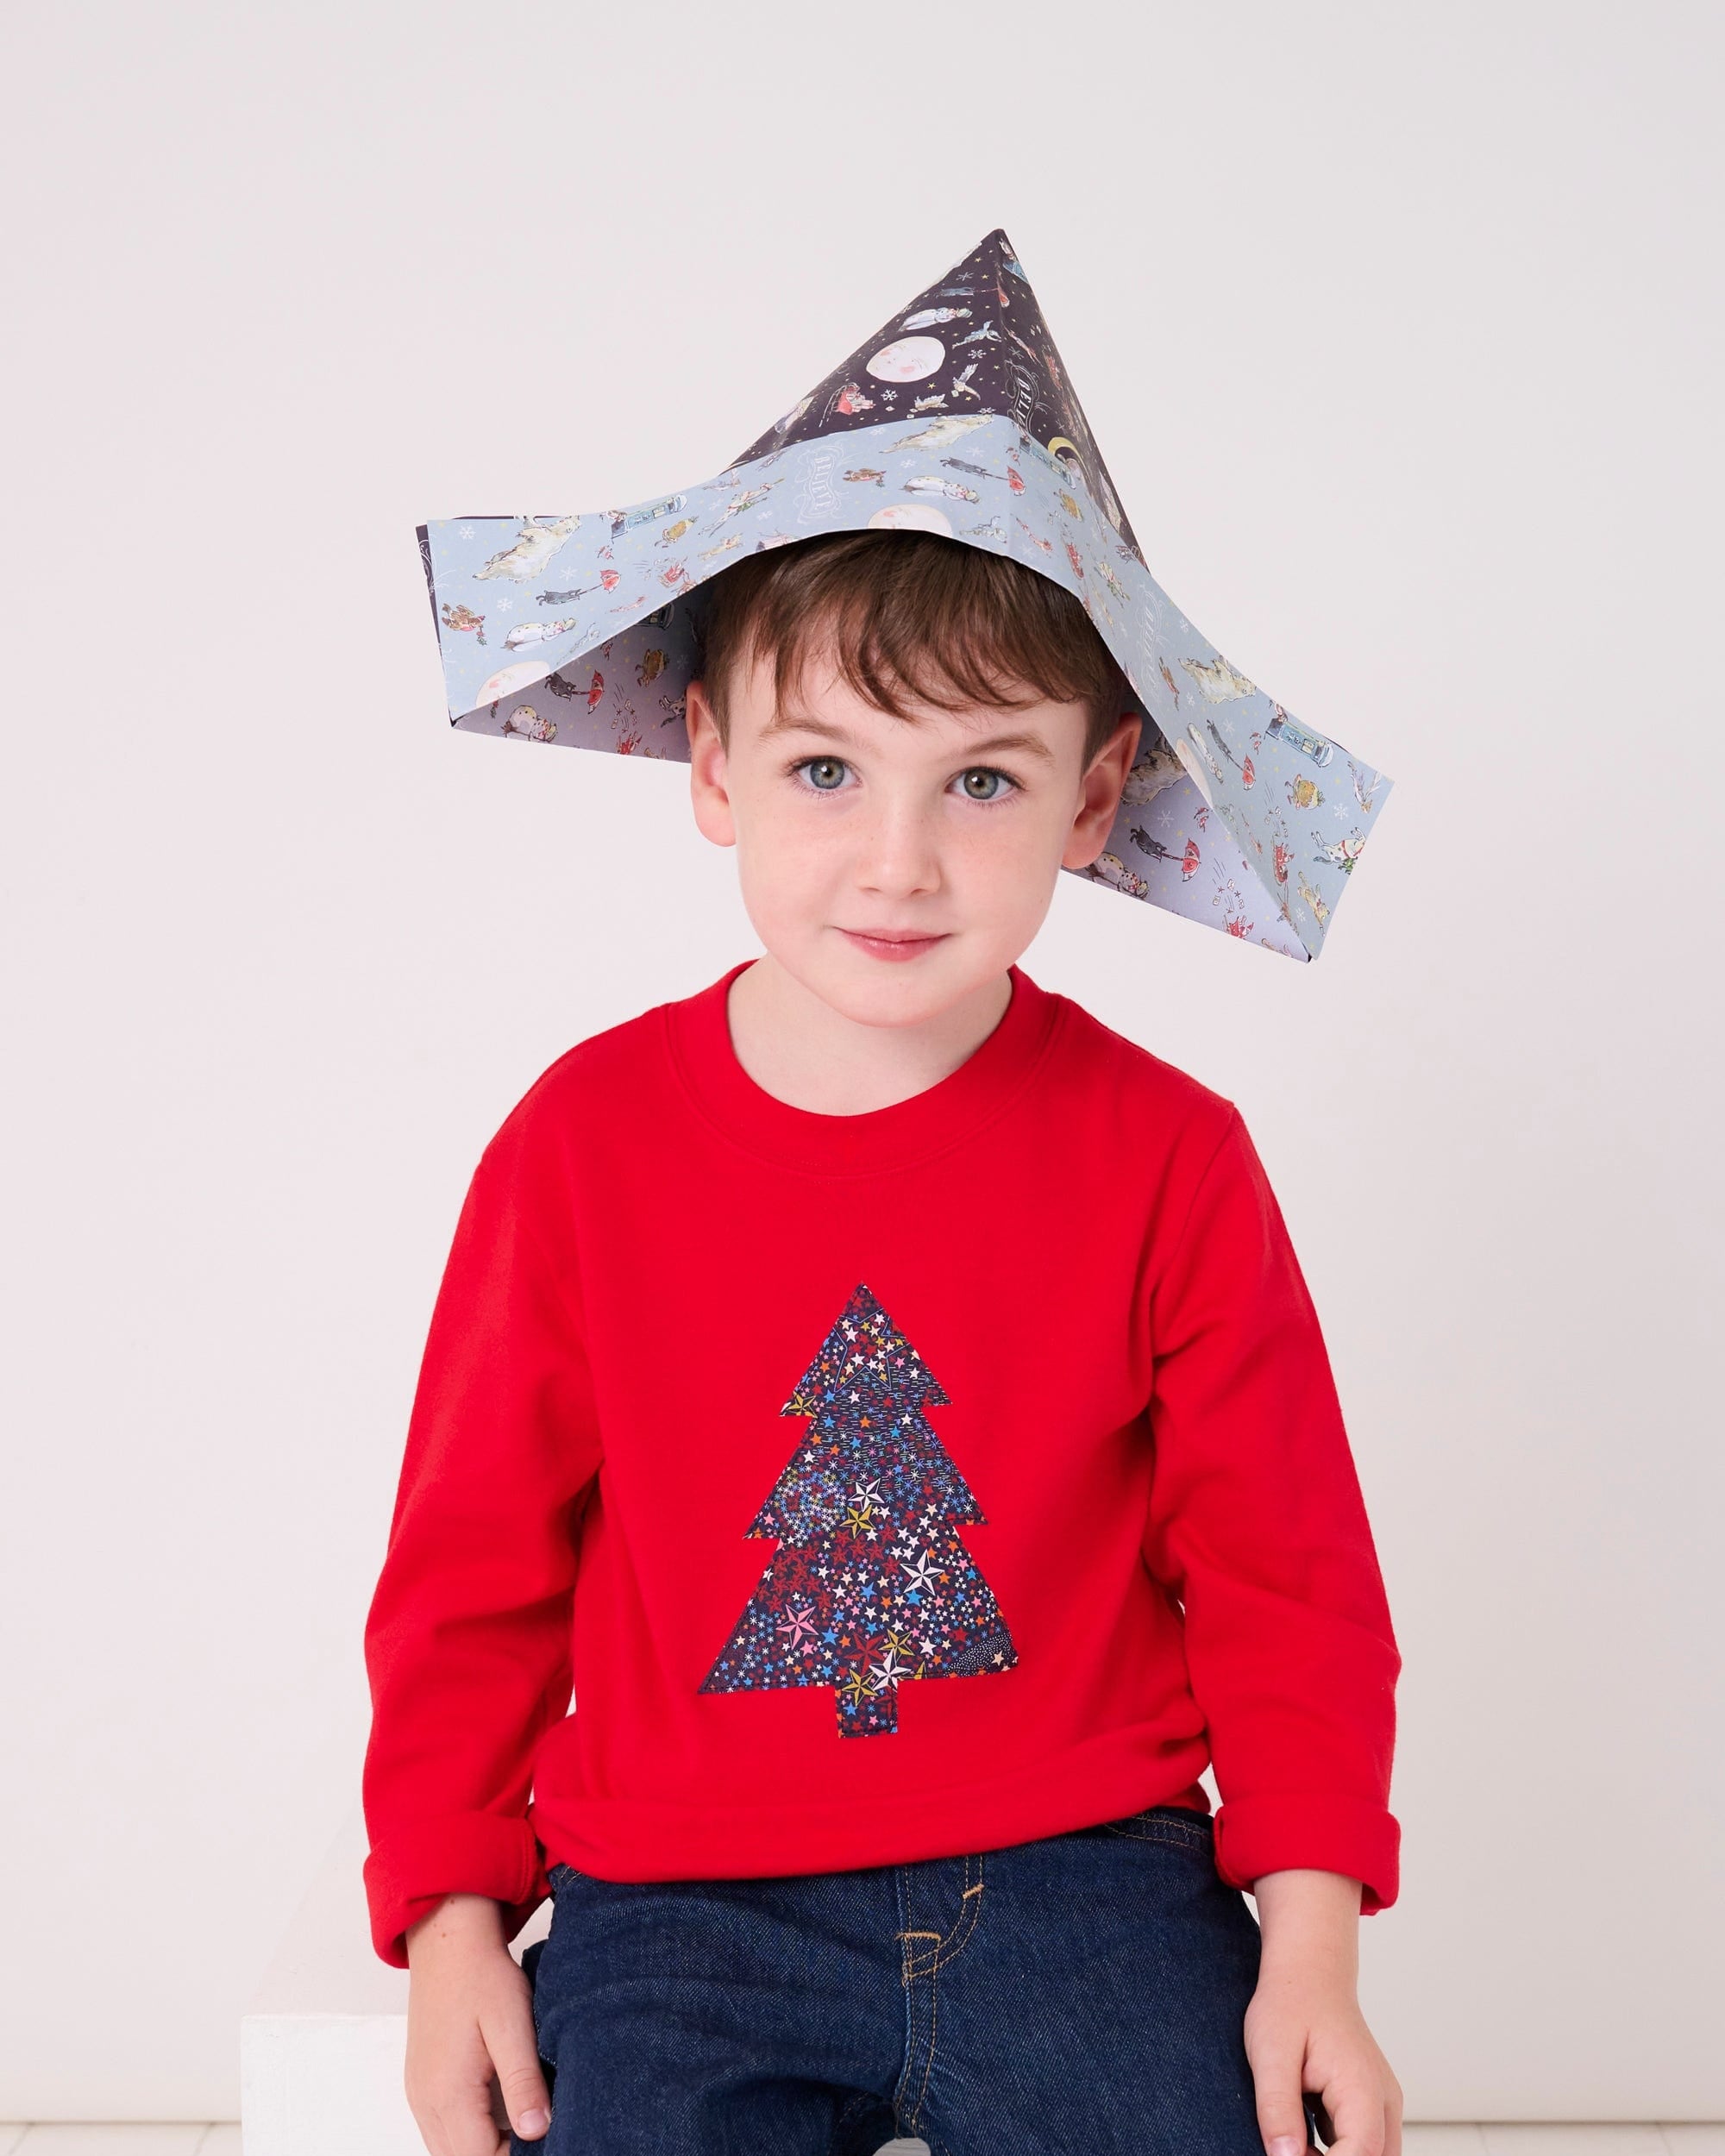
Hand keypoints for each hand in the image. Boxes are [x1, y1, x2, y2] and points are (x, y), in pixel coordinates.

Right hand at [403, 1893, 552, 2155]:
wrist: (448, 1939)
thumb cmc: (481, 1975)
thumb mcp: (512, 2023)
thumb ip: (523, 2080)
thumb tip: (537, 2131)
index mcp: (449, 2093)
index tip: (550, 2142)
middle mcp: (426, 2103)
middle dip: (500, 2155)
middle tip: (538, 2133)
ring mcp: (420, 2095)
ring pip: (449, 2151)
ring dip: (483, 2148)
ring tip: (524, 2129)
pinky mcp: (422, 2085)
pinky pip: (442, 2131)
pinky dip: (470, 2135)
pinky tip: (500, 2117)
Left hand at [1245, 1868, 1402, 2155]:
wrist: (1308, 1971)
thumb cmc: (1290, 2004)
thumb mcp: (1270, 2054)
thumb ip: (1277, 2110)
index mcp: (1362, 2089)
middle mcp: (1384, 2101)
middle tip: (1288, 2147)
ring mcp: (1382, 2103)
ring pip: (1372, 2155)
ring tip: (1293, 2139)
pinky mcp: (1372, 2105)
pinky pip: (1364, 2145)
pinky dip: (1338, 2152)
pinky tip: (1302, 2134)